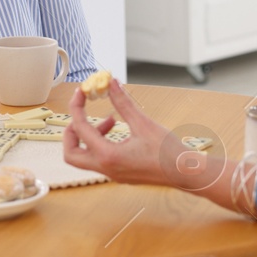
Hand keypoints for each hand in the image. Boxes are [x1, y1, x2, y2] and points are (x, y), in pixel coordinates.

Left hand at [61, 80, 218, 190]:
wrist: (186, 174)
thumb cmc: (168, 152)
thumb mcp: (143, 123)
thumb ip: (123, 102)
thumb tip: (110, 83)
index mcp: (108, 156)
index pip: (80, 128)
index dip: (77, 107)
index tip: (81, 92)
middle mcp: (106, 168)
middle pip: (71, 154)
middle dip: (71, 132)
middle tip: (81, 114)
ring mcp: (112, 174)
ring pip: (85, 158)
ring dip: (90, 136)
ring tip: (110, 120)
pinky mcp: (120, 174)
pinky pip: (100, 159)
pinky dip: (101, 143)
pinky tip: (118, 131)